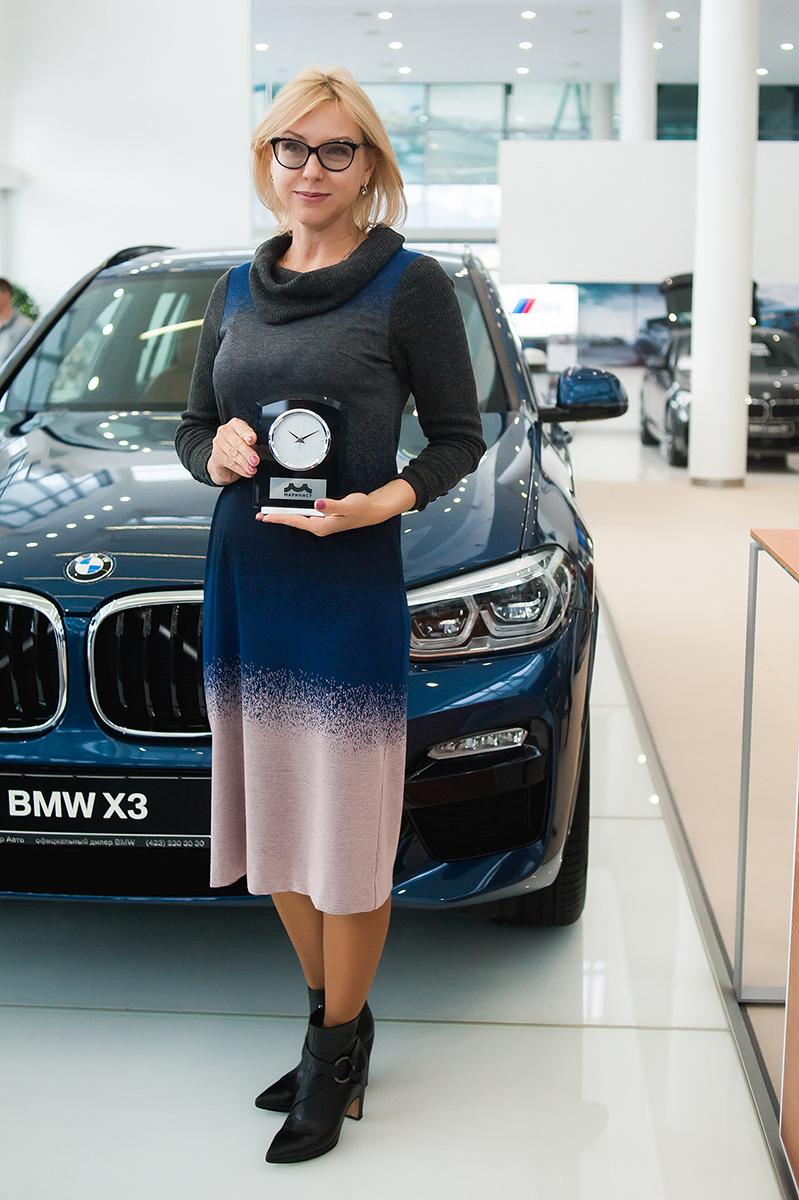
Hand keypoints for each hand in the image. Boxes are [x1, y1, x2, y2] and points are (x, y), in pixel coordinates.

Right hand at [207, 417, 259, 484]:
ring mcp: (218, 442)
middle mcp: (225, 431)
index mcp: (236, 424)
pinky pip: (229, 462)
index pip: (242, 428)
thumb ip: (254, 445)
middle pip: (237, 442)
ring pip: (233, 454)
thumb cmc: (239, 449)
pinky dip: (240, 469)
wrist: (224, 462)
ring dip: (245, 463)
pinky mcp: (216, 455)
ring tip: (252, 469)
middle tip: (255, 460)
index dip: (248, 434)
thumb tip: (264, 451)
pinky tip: (246, 472)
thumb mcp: (249, 444)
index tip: (252, 440)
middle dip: (248, 453)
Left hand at [255, 492, 383, 534]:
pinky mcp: (324, 518)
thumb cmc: (361, 508)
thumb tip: (317, 504)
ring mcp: (322, 523)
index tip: (266, 516)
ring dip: (284, 515)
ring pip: (298, 519)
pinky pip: (305, 516)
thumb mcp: (347, 505)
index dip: (279, 518)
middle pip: (294, 521)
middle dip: (277, 518)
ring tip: (270, 513)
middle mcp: (320, 526)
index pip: (296, 520)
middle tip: (260, 516)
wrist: (372, 509)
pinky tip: (289, 510)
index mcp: (322, 525)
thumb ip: (331, 505)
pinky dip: (294, 513)